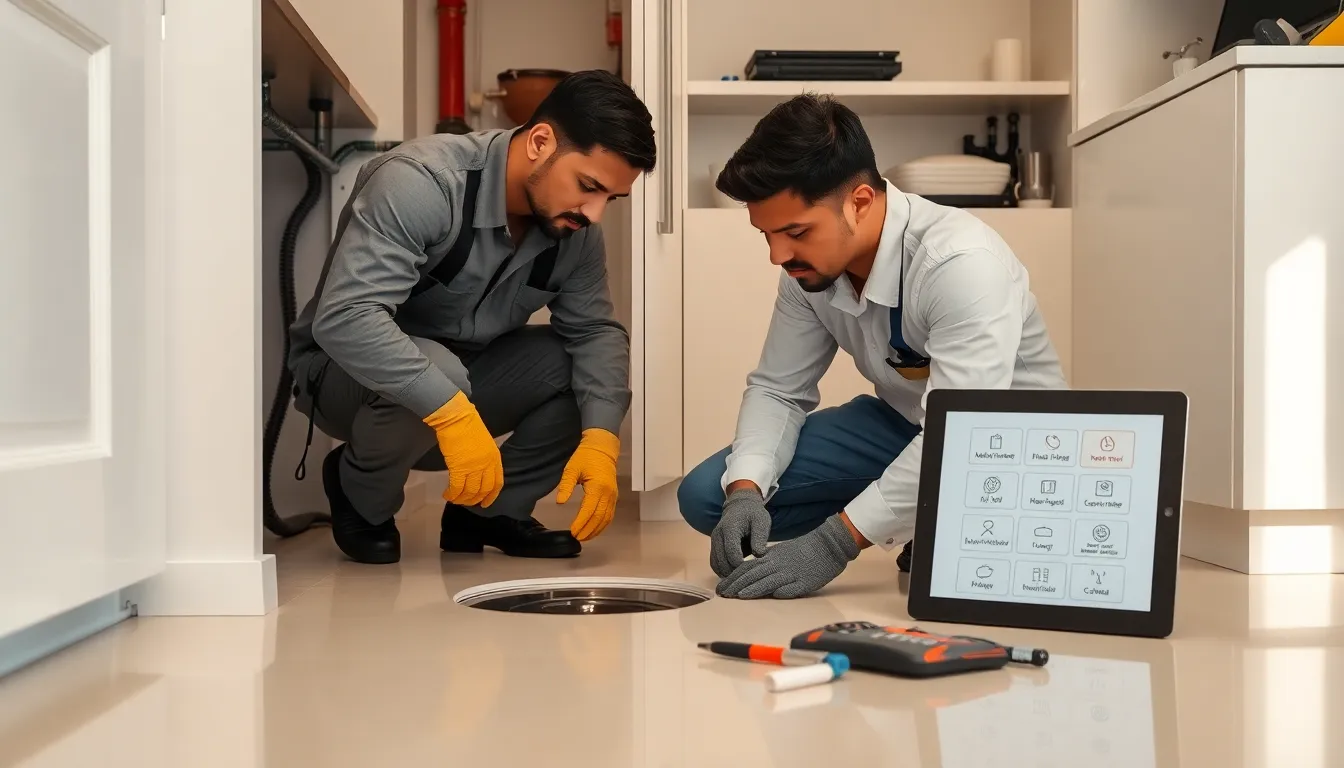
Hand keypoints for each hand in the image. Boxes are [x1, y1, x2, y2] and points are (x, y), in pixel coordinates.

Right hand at [423, 392, 503, 506]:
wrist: (457, 417)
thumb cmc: (468, 426)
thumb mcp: (484, 443)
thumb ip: (484, 457)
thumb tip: (478, 470)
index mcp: (495, 458)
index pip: (497, 483)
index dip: (491, 496)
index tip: (485, 503)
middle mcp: (487, 465)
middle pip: (484, 490)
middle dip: (475, 500)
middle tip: (466, 503)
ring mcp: (474, 467)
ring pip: (470, 492)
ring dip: (462, 499)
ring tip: (454, 500)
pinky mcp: (459, 468)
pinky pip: (457, 488)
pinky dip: (452, 495)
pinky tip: (447, 495)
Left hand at [557, 428, 619, 540]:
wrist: (602, 448)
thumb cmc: (585, 457)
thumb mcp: (571, 469)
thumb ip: (566, 486)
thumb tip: (560, 502)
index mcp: (597, 487)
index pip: (589, 511)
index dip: (581, 523)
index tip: (573, 531)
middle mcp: (608, 493)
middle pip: (599, 518)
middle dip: (588, 530)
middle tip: (577, 537)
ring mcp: (613, 495)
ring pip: (606, 518)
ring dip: (596, 530)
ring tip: (585, 537)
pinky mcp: (614, 496)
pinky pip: (610, 514)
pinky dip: (603, 524)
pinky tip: (595, 529)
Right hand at [710, 488, 772, 577]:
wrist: (740, 506)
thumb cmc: (754, 514)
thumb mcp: (762, 522)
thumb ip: (760, 538)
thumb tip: (759, 555)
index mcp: (730, 528)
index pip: (731, 552)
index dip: (741, 565)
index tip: (753, 569)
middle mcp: (717, 535)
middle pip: (722, 561)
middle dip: (735, 571)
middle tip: (748, 575)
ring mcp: (713, 541)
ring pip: (716, 564)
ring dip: (727, 573)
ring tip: (742, 576)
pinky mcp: (713, 546)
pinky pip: (714, 563)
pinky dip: (722, 570)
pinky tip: (734, 573)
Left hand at [716, 515, 859, 598]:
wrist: (827, 545)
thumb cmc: (803, 550)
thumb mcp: (780, 553)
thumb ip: (765, 563)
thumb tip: (749, 575)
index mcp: (771, 557)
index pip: (747, 568)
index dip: (733, 578)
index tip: (721, 587)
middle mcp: (778, 565)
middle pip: (754, 575)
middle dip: (736, 586)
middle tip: (722, 594)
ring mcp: (792, 574)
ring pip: (770, 581)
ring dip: (754, 589)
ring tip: (739, 596)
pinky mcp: (806, 582)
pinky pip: (793, 588)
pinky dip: (783, 591)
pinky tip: (773, 596)